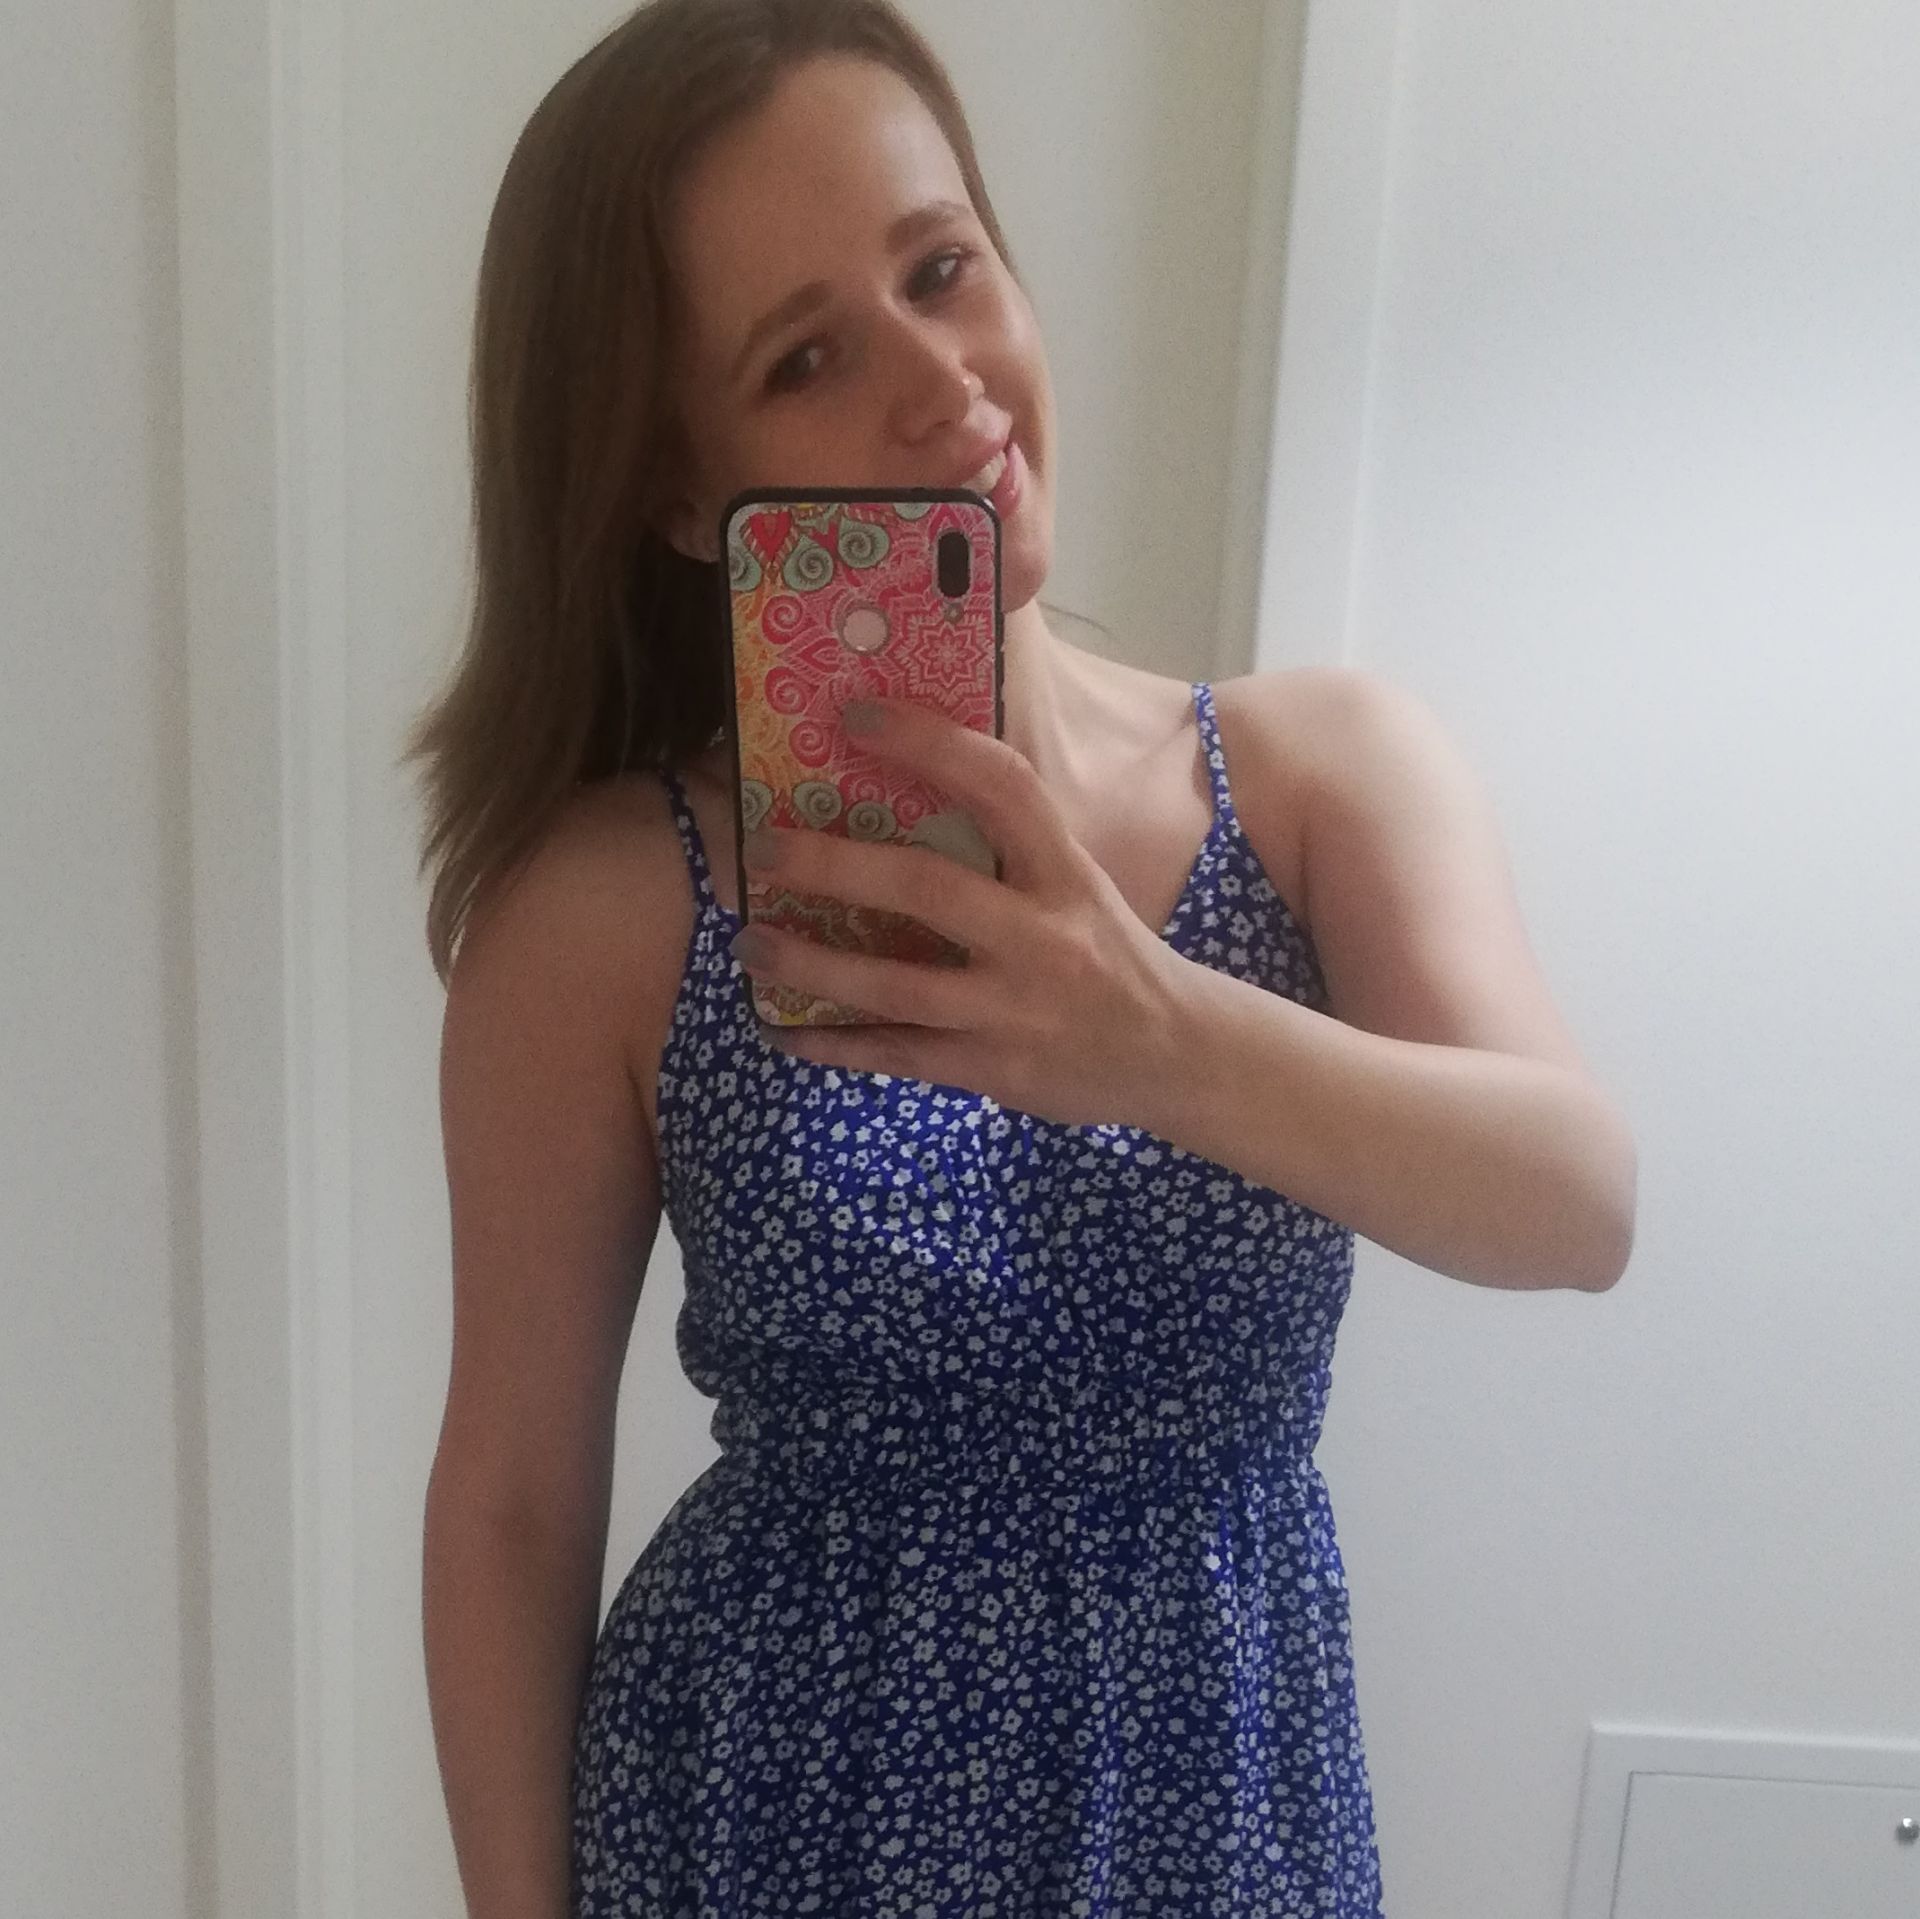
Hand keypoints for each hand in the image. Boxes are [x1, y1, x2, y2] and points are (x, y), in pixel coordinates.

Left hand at [730, 698, 1189, 1127]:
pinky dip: (832, 1044)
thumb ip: (1011, 848)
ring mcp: (1014, 1009)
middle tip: (766, 846)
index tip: (854, 715)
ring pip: (895, 984)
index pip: (1003, 787)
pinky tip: (781, 1030)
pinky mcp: (992, 1068)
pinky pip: (896, 1054)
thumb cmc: (1111, 955)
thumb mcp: (1079, 886)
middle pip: (927, 888)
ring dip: (811, 962)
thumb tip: (906, 789)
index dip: (929, 744)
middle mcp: (1042, 936)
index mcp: (1066, 873)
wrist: (1176, 1054)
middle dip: (836, 865)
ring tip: (748, 940)